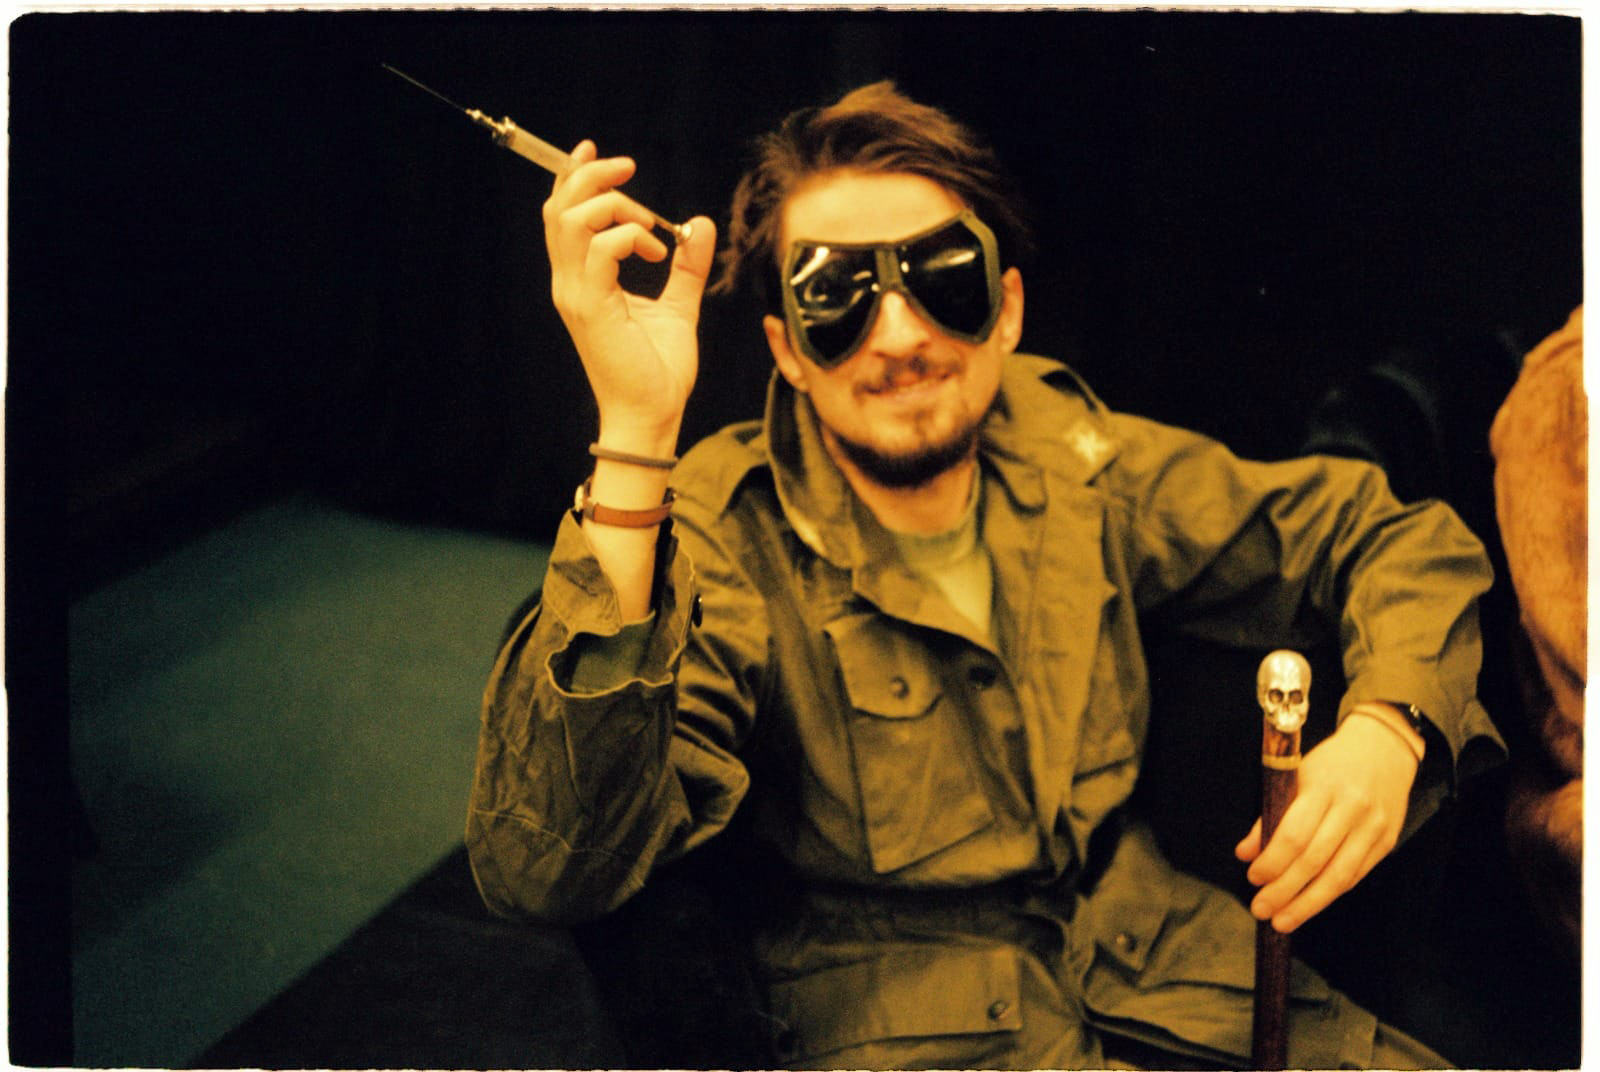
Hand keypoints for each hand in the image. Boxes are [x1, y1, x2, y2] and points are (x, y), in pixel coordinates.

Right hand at [543, 140, 716, 451]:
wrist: (652, 416)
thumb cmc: (658, 371)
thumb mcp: (678, 307)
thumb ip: (686, 267)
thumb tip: (699, 224)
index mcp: (582, 281)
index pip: (561, 215)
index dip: (572, 176)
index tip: (596, 151)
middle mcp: (571, 284)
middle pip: (559, 208)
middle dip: (591, 176)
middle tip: (630, 170)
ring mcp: (577, 295)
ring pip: (572, 221)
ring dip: (613, 206)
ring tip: (649, 226)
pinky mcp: (592, 309)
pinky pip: (599, 250)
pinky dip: (628, 237)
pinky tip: (653, 252)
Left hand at [1234, 710, 1418, 931]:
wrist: (1383, 749)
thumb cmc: (1331, 763)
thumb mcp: (1296, 775)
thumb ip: (1272, 814)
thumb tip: (1246, 854)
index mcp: (1323, 788)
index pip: (1295, 835)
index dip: (1273, 862)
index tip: (1253, 877)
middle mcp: (1352, 809)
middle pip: (1315, 861)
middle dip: (1285, 891)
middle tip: (1261, 909)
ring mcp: (1373, 828)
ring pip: (1339, 876)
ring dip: (1308, 904)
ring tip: (1282, 921)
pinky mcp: (1386, 841)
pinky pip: (1355, 875)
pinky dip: (1330, 893)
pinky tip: (1310, 905)